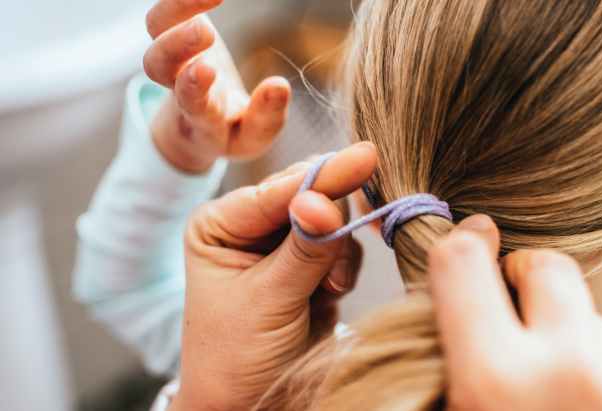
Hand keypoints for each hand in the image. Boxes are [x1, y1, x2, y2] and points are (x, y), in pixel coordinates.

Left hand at [144, 0, 289, 172]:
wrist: (196, 124)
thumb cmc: (230, 131)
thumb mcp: (253, 138)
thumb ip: (266, 118)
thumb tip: (280, 85)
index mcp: (199, 116)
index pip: (191, 103)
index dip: (194, 87)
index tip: (208, 70)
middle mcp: (177, 83)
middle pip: (157, 64)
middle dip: (176, 46)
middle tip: (204, 31)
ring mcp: (173, 54)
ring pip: (156, 28)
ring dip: (177, 7)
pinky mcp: (175, 29)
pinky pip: (169, 8)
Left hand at [169, 144, 376, 410]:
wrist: (249, 409)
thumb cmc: (235, 359)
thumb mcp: (267, 302)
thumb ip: (304, 250)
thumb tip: (325, 201)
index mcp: (220, 224)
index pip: (277, 190)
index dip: (323, 176)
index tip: (364, 158)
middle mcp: (251, 228)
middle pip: (310, 194)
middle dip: (333, 216)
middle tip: (358, 234)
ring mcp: (284, 247)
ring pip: (334, 221)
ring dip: (339, 252)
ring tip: (325, 290)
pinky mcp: (312, 268)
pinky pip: (344, 249)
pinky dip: (345, 268)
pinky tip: (329, 294)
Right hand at [429, 216, 601, 410]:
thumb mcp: (453, 407)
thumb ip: (447, 345)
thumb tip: (449, 276)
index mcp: (494, 380)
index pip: (461, 262)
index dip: (461, 247)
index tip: (473, 244)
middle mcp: (569, 370)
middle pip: (544, 263)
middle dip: (527, 283)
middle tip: (518, 322)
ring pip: (591, 308)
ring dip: (573, 332)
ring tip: (562, 389)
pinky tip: (599, 400)